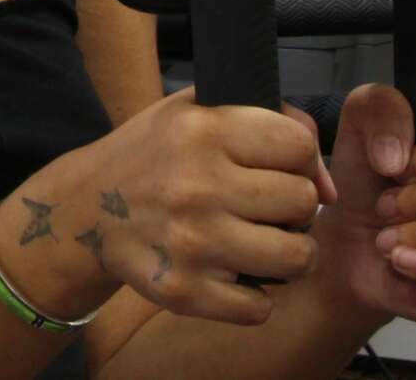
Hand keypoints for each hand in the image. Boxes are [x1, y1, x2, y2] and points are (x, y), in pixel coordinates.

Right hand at [41, 86, 334, 327]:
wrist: (86, 208)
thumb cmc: (155, 154)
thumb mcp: (198, 108)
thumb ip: (272, 119)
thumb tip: (329, 186)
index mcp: (201, 130)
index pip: (299, 144)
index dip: (299, 158)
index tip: (277, 167)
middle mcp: (197, 184)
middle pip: (303, 201)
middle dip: (291, 206)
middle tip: (264, 207)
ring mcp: (191, 242)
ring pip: (296, 257)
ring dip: (287, 253)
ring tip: (261, 242)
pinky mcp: (183, 290)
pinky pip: (260, 307)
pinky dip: (253, 297)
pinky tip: (232, 274)